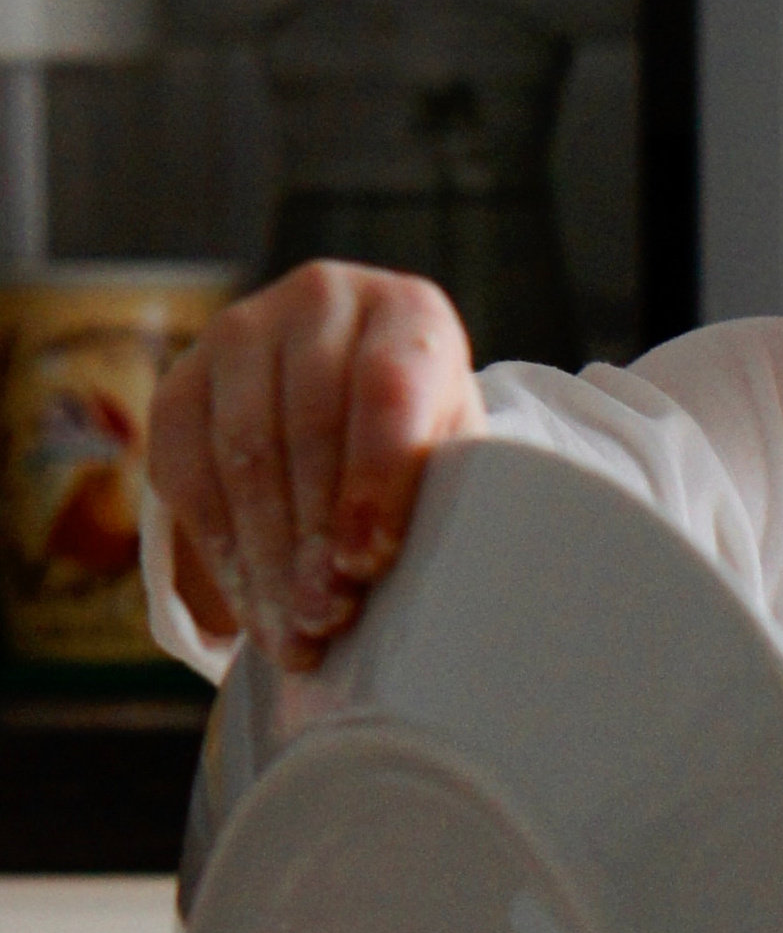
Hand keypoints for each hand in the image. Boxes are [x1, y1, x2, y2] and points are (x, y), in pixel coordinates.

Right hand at [146, 263, 484, 670]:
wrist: (347, 400)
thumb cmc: (420, 440)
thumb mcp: (452, 452)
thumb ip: (445, 494)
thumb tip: (436, 593)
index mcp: (408, 312)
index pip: (387, 388)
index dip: (375, 482)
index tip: (368, 565)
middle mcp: (322, 301)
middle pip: (307, 429)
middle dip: (315, 540)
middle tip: (328, 618)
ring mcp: (241, 332)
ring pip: (243, 456)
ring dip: (266, 558)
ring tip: (293, 631)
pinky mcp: (181, 380)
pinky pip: (186, 474)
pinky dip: (219, 550)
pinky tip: (250, 603)